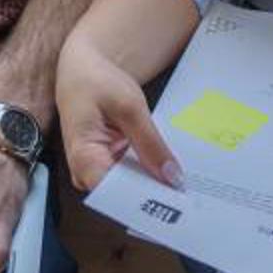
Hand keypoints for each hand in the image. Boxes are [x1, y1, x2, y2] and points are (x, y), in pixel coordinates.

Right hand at [57, 37, 182, 191]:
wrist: (81, 70)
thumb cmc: (97, 82)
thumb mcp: (130, 108)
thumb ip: (151, 145)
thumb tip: (172, 178)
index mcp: (84, 159)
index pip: (117, 196)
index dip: (148, 200)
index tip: (178, 201)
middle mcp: (85, 174)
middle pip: (124, 197)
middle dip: (157, 193)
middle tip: (190, 193)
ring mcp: (95, 173)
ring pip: (130, 190)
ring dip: (155, 185)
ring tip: (185, 184)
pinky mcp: (106, 168)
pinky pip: (131, 178)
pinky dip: (150, 174)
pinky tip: (170, 170)